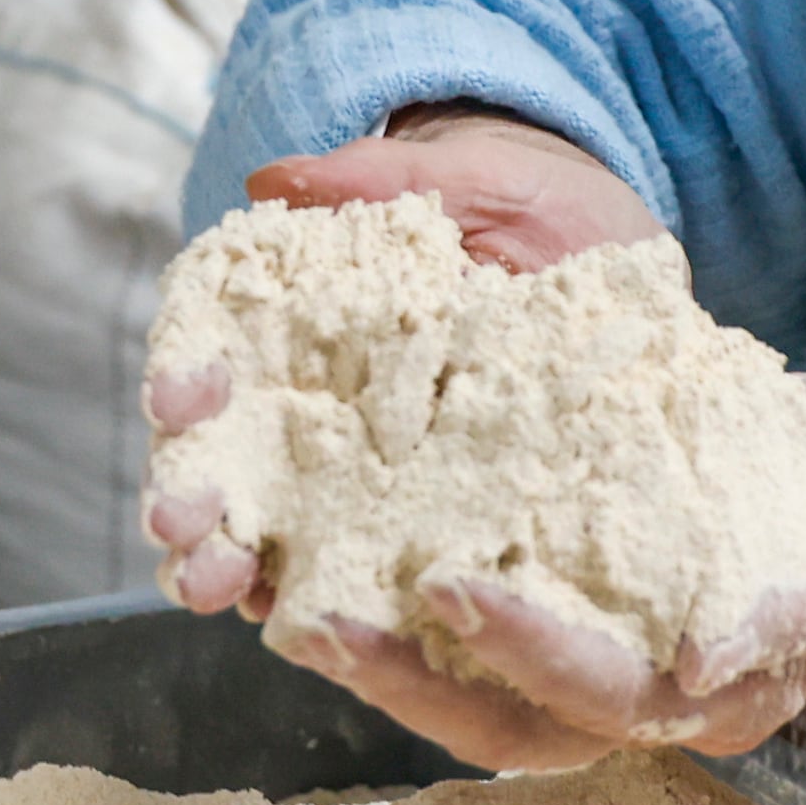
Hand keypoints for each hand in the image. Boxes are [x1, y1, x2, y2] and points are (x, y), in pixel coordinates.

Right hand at [143, 109, 665, 619]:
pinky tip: (306, 625)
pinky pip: (368, 577)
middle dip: (188, 493)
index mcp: (307, 317)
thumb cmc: (540, 209)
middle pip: (224, 459)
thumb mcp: (475, 181)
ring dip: (230, 564)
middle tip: (178, 519)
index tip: (180, 397)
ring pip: (272, 531)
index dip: (184, 375)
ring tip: (212, 585)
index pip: (217, 350)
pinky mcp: (434, 525)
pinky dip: (328, 606)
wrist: (626, 261)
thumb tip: (274, 182)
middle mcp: (318, 404)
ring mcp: (368, 474)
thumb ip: (380, 179)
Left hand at [282, 371, 805, 770]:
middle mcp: (636, 695)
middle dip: (403, 678)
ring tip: (285, 596)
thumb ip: (796, 606)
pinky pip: (467, 622)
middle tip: (312, 616)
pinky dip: (391, 602)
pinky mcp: (566, 598)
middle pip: (501, 719)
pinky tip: (323, 554)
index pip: (599, 699)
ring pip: (465, 687)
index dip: (522, 653)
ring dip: (376, 653)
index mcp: (709, 695)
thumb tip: (706, 659)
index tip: (448, 584)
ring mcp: (595, 653)